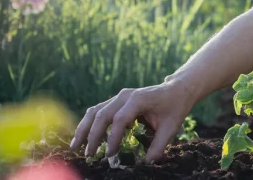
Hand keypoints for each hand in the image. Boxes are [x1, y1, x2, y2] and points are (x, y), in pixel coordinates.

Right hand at [70, 78, 194, 162]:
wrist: (176, 90)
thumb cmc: (174, 108)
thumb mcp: (171, 127)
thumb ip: (158, 145)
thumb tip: (147, 163)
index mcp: (139, 99)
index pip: (120, 119)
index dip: (113, 137)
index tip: (110, 154)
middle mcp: (125, 96)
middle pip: (102, 114)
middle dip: (93, 136)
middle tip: (90, 155)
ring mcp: (119, 97)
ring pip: (95, 111)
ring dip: (84, 129)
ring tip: (76, 147)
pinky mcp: (116, 101)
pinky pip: (98, 111)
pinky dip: (89, 124)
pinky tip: (83, 138)